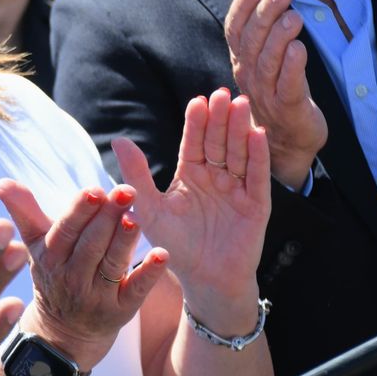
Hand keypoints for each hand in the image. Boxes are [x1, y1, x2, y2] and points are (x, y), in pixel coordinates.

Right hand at [0, 179, 168, 368]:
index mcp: (51, 258)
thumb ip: (24, 210)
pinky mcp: (121, 311)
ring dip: (125, 241)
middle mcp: (72, 279)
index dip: (80, 211)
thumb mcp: (35, 245)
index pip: (65, 231)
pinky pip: (136, 291)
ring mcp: (97, 297)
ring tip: (137, 217)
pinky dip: (149, 273)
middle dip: (108, 217)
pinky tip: (162, 255)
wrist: (64, 332)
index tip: (94, 190)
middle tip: (126, 191)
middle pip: (91, 245)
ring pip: (112, 265)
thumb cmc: (54, 274)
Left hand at [116, 89, 270, 328]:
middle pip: (219, 142)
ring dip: (241, 129)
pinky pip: (257, 177)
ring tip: (241, 104)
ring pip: (239, 153)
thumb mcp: (149, 209)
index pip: (194, 142)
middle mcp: (215, 177)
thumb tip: (118, 139)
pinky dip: (258, 156)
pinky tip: (258, 134)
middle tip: (222, 93)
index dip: (197, 122)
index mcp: (190, 174)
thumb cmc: (174, 246)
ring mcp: (237, 190)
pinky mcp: (256, 205)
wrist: (204, 282)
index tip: (197, 101)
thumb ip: (137, 175)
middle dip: (221, 118)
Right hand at [225, 0, 326, 188]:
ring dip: (279, 36)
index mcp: (240, 60)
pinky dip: (292, 67)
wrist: (286, 143)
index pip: (235, 27)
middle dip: (265, 10)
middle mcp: (248, 75)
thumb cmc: (278, 90)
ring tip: (294, 15)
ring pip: (268, 61)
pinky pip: (288, 87)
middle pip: (252, 40)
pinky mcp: (289, 110)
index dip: (244, 2)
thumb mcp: (266, 56)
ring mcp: (266, 94)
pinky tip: (299, 48)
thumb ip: (265, 23)